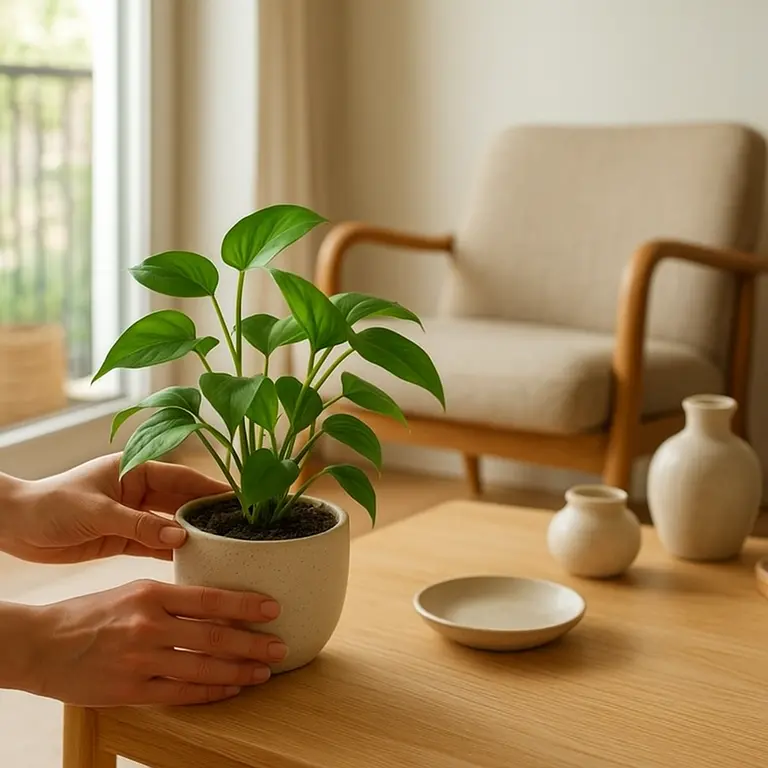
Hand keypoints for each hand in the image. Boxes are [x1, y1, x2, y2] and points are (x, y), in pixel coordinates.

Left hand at [0, 454, 228, 562]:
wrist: (15, 526)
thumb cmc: (51, 506)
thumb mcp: (96, 512)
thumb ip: (138, 525)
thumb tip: (179, 537)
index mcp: (134, 469)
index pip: (181, 477)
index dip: (209, 487)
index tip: (236, 499)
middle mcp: (137, 491)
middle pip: (181, 501)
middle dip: (207, 513)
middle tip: (238, 527)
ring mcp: (132, 515)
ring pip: (171, 525)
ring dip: (192, 536)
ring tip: (222, 547)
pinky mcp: (123, 538)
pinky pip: (155, 546)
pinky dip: (172, 554)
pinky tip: (193, 563)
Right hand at [23, 580, 285, 705]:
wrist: (42, 644)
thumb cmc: (90, 613)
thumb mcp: (131, 591)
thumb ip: (171, 597)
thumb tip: (215, 602)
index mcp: (151, 595)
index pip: (209, 599)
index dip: (245, 605)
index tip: (273, 609)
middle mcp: (149, 627)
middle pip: (213, 637)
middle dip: (253, 644)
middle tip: (280, 646)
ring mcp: (141, 661)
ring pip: (203, 669)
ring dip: (239, 671)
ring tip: (264, 672)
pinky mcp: (131, 690)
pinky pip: (181, 694)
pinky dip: (211, 693)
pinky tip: (232, 689)